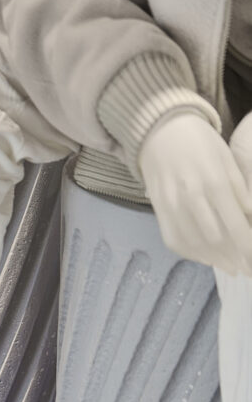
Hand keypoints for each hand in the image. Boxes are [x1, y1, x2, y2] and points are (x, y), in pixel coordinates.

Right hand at [138, 112, 251, 276]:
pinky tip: (207, 258)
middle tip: (247, 267)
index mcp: (213, 182)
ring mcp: (171, 207)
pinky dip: (193, 254)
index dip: (247, 247)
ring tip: (231, 266)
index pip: (235, 224)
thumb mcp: (227, 161)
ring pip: (195, 245)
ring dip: (215, 260)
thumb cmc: (201, 144)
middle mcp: (190, 197)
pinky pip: (175, 241)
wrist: (161, 133)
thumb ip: (239, 191)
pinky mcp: (159, 212)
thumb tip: (250, 219)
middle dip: (234, 258)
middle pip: (216, 240)